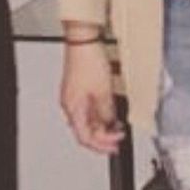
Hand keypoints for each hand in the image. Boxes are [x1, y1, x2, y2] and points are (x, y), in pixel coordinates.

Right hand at [60, 39, 123, 154]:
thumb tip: (111, 123)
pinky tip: (111, 112)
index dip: (101, 146)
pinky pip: (90, 108)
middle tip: (118, 138)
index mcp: (73, 108)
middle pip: (86, 130)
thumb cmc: (88, 62)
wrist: (83, 42)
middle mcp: (70, 104)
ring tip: (118, 126)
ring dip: (103, 125)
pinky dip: (101, 113)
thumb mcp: (104, 92)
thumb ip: (107, 112)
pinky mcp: (79, 89)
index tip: (114, 147)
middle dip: (103, 136)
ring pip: (88, 120)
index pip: (85, 137)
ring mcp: (74, 97)